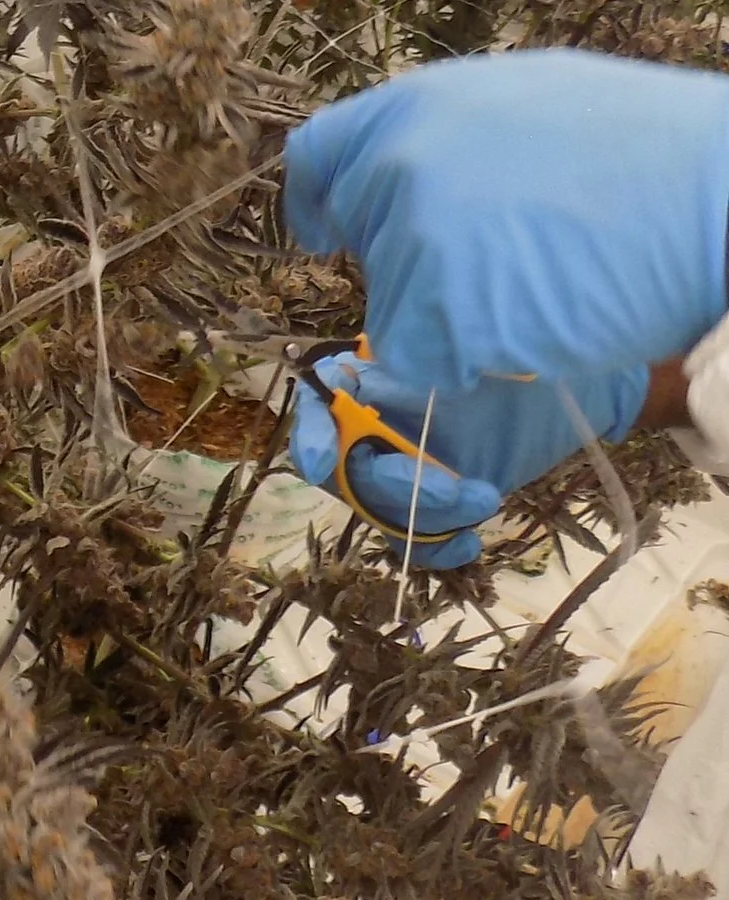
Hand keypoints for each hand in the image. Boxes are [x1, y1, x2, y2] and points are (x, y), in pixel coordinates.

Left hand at [284, 49, 728, 394]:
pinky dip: (462, 361)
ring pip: (392, 305)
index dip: (320, 201)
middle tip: (494, 259)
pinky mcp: (438, 312)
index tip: (324, 232)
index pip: (319, 157)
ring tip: (535, 283)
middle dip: (408, 259)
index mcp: (409, 107)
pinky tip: (528, 328)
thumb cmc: (643, 155)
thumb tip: (406, 175)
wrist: (715, 199)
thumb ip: (447, 139)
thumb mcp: (522, 104)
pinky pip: (418, 359)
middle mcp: (392, 168)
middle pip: (363, 239)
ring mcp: (411, 240)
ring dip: (448, 312)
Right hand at [287, 346, 646, 568]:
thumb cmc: (527, 360)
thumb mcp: (469, 352)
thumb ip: (414, 364)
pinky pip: (416, 539)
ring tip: (483, 499)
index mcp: (376, 380)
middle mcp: (381, 424)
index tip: (322, 463)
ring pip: (384, 508)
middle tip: (455, 488)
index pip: (319, 406)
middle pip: (351, 469)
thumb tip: (361, 380)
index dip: (312, 434)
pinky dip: (436, 546)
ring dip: (426, 515)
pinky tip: (468, 543)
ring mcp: (409, 465)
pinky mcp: (441, 501)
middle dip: (396, 486)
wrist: (588, 387)